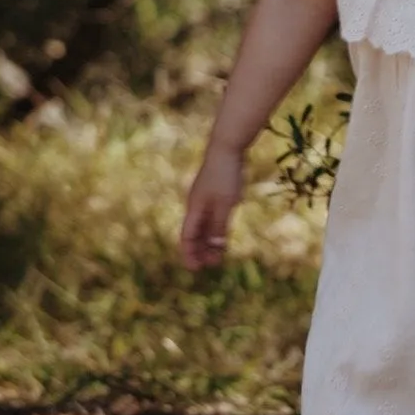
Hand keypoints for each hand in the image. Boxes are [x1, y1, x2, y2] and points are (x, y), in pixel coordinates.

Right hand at [180, 143, 244, 270]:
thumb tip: (215, 245)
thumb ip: (220, 224)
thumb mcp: (225, 203)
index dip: (189, 253)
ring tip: (218, 255)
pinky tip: (223, 236)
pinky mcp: (215, 193)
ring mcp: (205, 198)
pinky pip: (212, 216)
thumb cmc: (225, 174)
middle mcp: (197, 205)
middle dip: (200, 250)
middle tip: (212, 264)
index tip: (195, 268)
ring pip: (204, 225)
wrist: (227, 147)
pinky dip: (215, 229)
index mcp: (195, 208)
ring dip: (209, 241)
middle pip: (194, 233)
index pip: (187, 236)